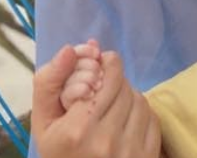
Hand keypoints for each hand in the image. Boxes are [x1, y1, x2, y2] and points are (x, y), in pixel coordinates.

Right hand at [33, 46, 160, 157]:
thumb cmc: (59, 152)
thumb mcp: (43, 122)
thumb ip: (49, 82)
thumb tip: (70, 48)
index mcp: (77, 129)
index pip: (106, 77)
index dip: (104, 65)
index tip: (99, 65)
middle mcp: (105, 140)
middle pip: (123, 86)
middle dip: (114, 78)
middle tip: (104, 83)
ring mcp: (129, 150)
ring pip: (139, 99)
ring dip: (128, 94)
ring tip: (113, 102)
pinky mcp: (146, 156)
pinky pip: (152, 118)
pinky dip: (141, 112)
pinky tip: (126, 119)